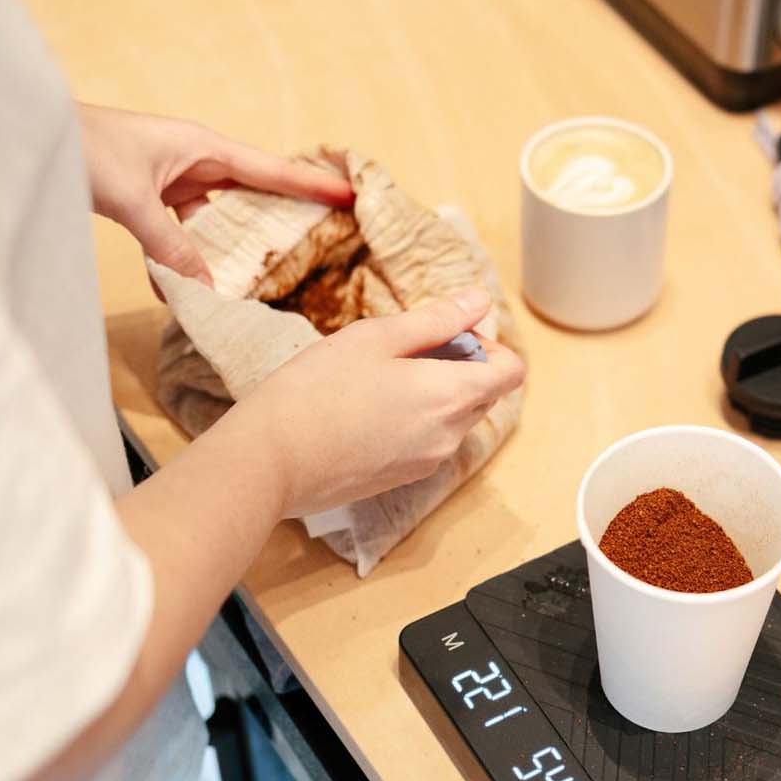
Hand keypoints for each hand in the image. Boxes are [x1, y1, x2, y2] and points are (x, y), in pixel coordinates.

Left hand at [77, 102, 353, 283]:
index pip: (270, 170)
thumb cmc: (82, 148)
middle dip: (279, 222)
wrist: (29, 136)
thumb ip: (170, 246)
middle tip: (316, 246)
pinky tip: (179, 288)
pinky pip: (181, 233)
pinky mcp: (151, 197)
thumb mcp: (132, 200)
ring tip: (249, 284)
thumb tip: (204, 290)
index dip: (311, 186)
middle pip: (252, 195)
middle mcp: (195, 161)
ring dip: (227, 252)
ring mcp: (173, 180)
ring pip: (217, 220)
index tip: (350, 196)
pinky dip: (182, 259)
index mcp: (202, 146)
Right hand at [220, 288, 525, 517]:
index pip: (511, 371)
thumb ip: (436, 319)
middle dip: (461, 366)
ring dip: (435, 393)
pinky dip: (413, 420)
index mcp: (451, 395)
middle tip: (406, 348)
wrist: (270, 460)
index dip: (490, 345)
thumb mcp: (377, 338)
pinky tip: (365, 409)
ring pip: (454, 419)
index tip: (449, 333)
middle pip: (484, 394)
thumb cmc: (317, 390)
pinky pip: (427, 442)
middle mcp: (449, 435)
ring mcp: (427, 462)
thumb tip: (479, 301)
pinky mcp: (401, 479)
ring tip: (379, 378)